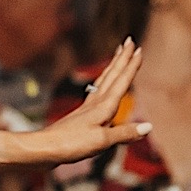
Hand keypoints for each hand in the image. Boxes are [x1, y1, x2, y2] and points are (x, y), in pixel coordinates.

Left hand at [32, 40, 147, 165]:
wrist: (42, 148)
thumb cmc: (70, 144)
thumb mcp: (101, 141)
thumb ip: (124, 133)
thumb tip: (148, 127)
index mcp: (103, 107)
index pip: (121, 82)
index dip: (131, 66)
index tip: (138, 48)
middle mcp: (95, 104)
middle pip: (111, 76)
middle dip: (122, 59)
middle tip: (129, 41)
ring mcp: (86, 109)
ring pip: (103, 82)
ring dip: (113, 68)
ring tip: (118, 56)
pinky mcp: (80, 117)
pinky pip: (96, 94)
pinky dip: (103, 84)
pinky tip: (101, 88)